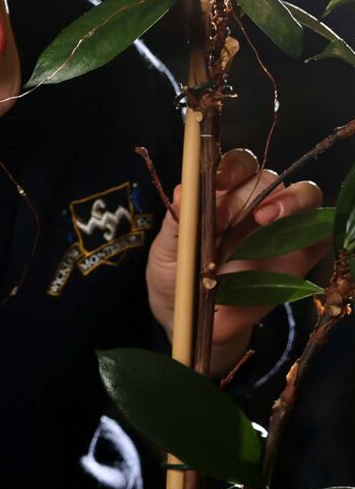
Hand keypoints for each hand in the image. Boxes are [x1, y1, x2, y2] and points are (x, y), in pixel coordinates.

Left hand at [147, 149, 328, 365]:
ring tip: (266, 218)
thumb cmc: (177, 280)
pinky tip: (297, 240)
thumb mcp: (166, 255)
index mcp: (218, 198)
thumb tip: (182, 191)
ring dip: (289, 199)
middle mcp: (253, 205)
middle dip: (253, 187)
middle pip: (266, 176)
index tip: (214, 181)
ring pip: (304, 193)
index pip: (232, 166)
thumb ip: (177, 225)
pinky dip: (317, 227)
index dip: (227, 167)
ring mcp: (282, 227)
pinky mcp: (303, 253)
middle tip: (234, 212)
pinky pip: (321, 231)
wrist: (194, 322)